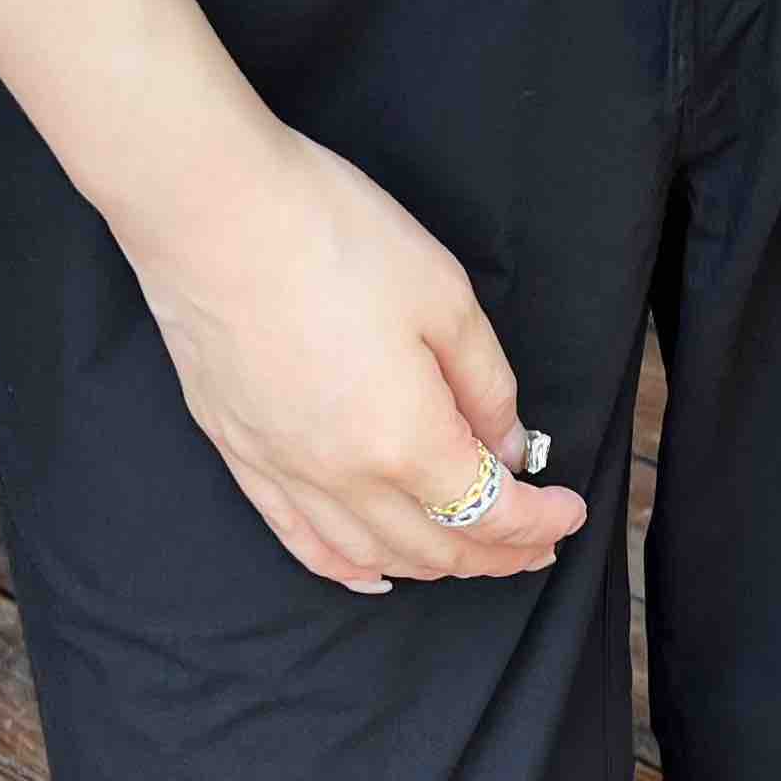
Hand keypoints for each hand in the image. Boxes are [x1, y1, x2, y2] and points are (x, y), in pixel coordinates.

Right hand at [117, 115, 588, 594]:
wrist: (209, 209)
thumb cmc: (330, 235)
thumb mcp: (445, 297)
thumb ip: (485, 385)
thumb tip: (507, 445)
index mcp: (405, 439)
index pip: (490, 511)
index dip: (540, 521)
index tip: (570, 510)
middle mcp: (343, 477)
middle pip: (436, 547)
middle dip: (499, 555)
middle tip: (537, 542)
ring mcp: (285, 472)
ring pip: (372, 556)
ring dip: (433, 566)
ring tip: (472, 554)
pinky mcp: (242, 455)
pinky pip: (301, 541)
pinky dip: (348, 568)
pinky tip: (374, 571)